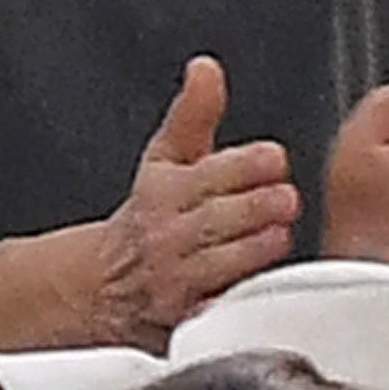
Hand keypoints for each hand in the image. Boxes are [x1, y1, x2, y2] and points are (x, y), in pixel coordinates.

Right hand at [89, 57, 301, 343]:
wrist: (102, 287)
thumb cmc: (149, 217)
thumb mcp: (165, 159)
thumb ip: (194, 114)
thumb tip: (207, 68)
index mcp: (168, 190)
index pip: (207, 173)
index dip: (243, 165)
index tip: (273, 158)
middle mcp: (170, 234)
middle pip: (215, 219)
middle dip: (253, 207)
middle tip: (286, 198)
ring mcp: (177, 281)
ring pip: (217, 264)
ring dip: (251, 250)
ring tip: (279, 234)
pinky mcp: (184, 321)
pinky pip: (210, 313)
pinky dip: (229, 306)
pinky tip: (256, 294)